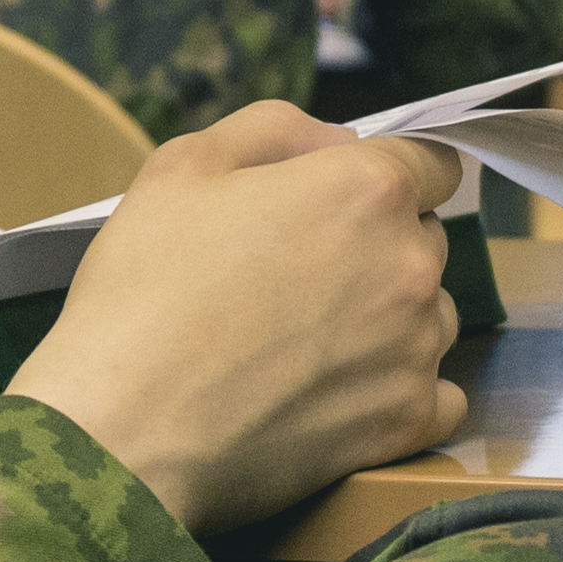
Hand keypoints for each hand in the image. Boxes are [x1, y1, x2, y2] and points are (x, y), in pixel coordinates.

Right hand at [6, 103, 471, 537]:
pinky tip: (340, 394)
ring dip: (391, 318)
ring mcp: (413, 349)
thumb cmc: (144, 290)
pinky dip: (399, 392)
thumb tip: (336, 143)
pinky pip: (439, 396)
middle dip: (378, 245)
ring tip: (308, 341)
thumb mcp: (184, 168)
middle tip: (298, 275)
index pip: (434, 162)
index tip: (347, 201)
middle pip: (426, 238)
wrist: (124, 429)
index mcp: (364, 190)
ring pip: (431, 316)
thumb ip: (275, 131)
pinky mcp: (405, 423)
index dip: (389, 173)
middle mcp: (409, 265)